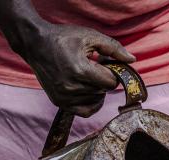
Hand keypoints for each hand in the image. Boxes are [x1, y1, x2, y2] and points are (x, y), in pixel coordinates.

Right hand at [19, 23, 135, 116]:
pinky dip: (92, 104)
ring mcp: (64, 97)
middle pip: (103, 91)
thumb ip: (113, 48)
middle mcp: (71, 87)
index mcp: (79, 70)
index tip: (107, 64)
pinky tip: (91, 92)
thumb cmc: (63, 38)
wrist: (36, 45)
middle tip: (96, 67)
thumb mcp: (89, 37)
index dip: (113, 73)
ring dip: (97, 90)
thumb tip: (132, 60)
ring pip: (96, 101)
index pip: (110, 82)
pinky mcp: (60, 103)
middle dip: (104, 79)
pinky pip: (85, 112)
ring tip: (89, 75)